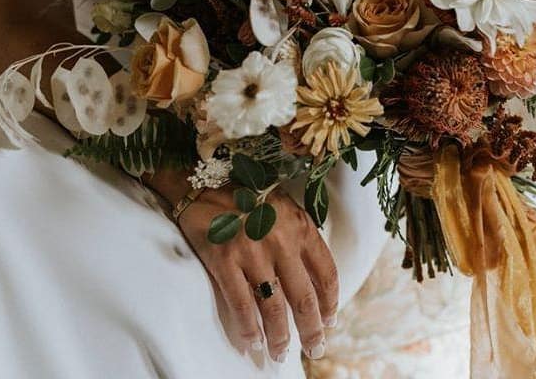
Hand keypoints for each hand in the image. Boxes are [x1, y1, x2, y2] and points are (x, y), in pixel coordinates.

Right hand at [178, 185, 338, 363]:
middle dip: (311, 330)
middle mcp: (282, 241)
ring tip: (280, 353)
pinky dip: (249, 328)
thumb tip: (313, 277)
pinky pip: (241, 304)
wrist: (204, 181)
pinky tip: (252, 341)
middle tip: (315, 350)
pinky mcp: (224, 261)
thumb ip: (300, 237)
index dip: (330, 303)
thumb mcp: (284, 208)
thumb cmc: (248, 195)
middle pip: (304, 298)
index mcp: (301, 227)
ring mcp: (252, 252)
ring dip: (280, 337)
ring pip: (274, 307)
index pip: (326, 273)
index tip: (329, 321)